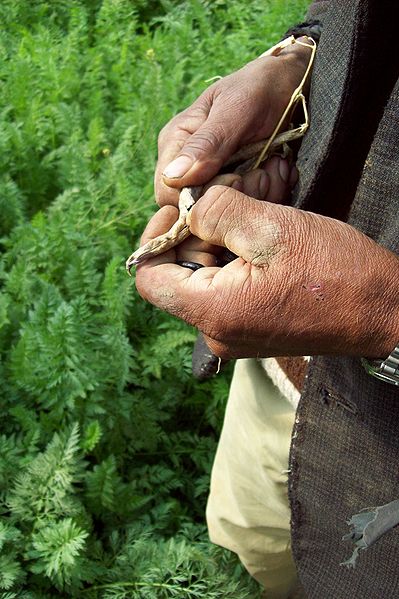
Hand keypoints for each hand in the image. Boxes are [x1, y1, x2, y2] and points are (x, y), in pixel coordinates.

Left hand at [136, 186, 398, 359]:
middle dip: (194, 235)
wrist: (384, 313)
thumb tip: (188, 205)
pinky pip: (224, 291)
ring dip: (217, 245)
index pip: (148, 279)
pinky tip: (261, 243)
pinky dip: (233, 262)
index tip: (182, 207)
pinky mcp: (251, 330)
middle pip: (176, 276)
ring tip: (251, 220)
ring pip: (202, 281)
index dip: (156, 237)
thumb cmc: (337, 273)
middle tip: (225, 203)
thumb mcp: (275, 229)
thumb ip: (218, 213)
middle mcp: (216, 332)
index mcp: (214, 311)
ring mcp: (234, 334)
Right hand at [155, 39, 311, 206]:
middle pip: (196, 209)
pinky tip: (279, 171)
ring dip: (255, 196)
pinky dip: (267, 195)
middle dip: (234, 198)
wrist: (294, 82)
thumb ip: (207, 143)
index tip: (237, 180)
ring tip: (276, 167)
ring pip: (222, 212)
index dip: (200, 200)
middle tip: (266, 173)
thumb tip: (174, 177)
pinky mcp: (235, 186)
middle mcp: (188, 166)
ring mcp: (212, 177)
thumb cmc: (262, 86)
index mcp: (176, 144)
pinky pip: (244, 207)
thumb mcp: (237, 109)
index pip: (169, 194)